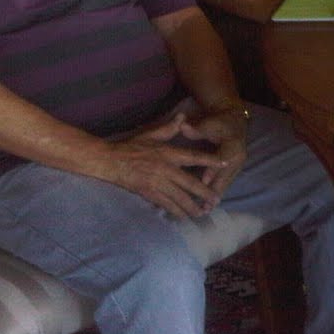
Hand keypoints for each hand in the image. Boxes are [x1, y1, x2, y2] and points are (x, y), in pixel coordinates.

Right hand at [102, 114, 227, 217]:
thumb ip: (169, 128)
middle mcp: (165, 169)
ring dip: (191, 206)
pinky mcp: (147, 193)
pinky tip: (183, 217)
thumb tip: (183, 116)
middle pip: (189, 183)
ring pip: (178, 197)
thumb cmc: (130, 147)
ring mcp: (156, 182)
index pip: (193, 157)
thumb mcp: (151, 134)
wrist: (108, 161)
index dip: (210, 160)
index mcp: (168, 153)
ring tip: (202, 213)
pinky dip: (175, 211)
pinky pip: (164, 204)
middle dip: (204, 193)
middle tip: (216, 200)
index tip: (225, 164)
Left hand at [183, 106, 248, 200]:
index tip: (203, 182)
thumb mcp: (209, 124)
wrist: (235, 122)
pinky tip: (209, 204)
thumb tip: (183, 126)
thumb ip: (196, 128)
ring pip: (225, 183)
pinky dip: (217, 193)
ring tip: (205, 210)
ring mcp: (237, 165)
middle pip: (225, 176)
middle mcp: (238, 158)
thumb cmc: (219, 123)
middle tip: (204, 205)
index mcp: (233, 145)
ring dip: (215, 196)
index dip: (212, 171)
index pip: (221, 159)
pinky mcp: (234, 170)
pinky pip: (225, 183)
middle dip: (214, 191)